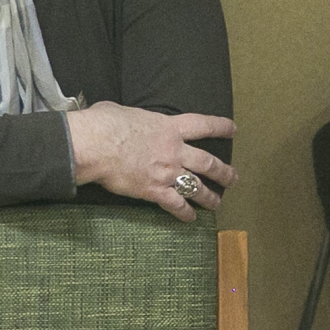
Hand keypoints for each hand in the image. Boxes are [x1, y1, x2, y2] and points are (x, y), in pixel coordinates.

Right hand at [67, 102, 237, 222]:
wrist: (95, 145)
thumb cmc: (104, 124)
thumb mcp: (121, 111)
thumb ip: (130, 117)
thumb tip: (115, 115)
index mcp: (169, 127)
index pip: (203, 125)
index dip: (221, 127)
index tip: (233, 129)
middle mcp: (174, 150)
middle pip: (208, 163)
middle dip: (224, 172)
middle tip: (233, 178)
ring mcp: (167, 172)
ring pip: (197, 186)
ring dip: (210, 196)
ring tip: (217, 203)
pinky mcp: (154, 191)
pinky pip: (176, 205)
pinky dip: (185, 213)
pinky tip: (190, 219)